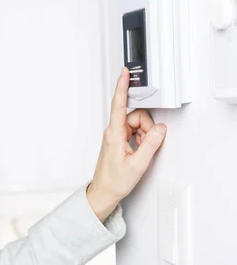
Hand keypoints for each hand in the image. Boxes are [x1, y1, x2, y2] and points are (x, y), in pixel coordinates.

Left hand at [87, 67, 166, 221]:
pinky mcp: (119, 140)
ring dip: (145, 135)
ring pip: (137, 125)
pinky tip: (139, 151)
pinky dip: (141, 140)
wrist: (104, 192)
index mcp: (114, 134)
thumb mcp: (138, 164)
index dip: (122, 87)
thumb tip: (160, 129)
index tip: (124, 73)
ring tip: (141, 151)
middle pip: (136, 116)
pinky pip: (135, 132)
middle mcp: (113, 131)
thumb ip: (151, 144)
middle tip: (146, 144)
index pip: (119, 104)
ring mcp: (115, 136)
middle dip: (147, 127)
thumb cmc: (115, 181)